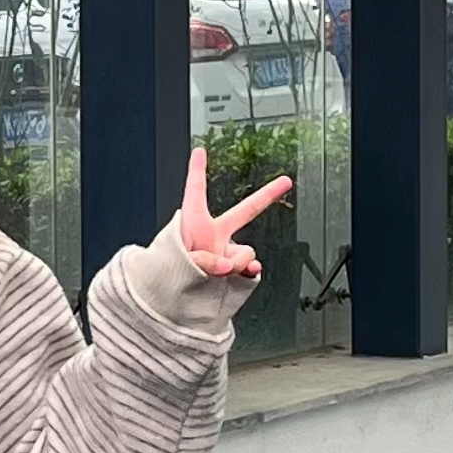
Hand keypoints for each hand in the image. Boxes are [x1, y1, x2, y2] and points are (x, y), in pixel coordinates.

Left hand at [179, 150, 291, 278]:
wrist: (168, 301)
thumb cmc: (167, 274)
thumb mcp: (180, 261)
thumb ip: (206, 260)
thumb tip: (228, 267)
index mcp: (194, 224)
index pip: (195, 191)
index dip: (197, 170)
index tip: (199, 151)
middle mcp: (214, 235)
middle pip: (246, 211)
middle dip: (268, 195)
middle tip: (285, 181)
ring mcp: (225, 252)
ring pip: (245, 252)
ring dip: (235, 263)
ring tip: (215, 274)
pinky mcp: (232, 271)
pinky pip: (250, 268)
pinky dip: (249, 272)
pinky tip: (246, 274)